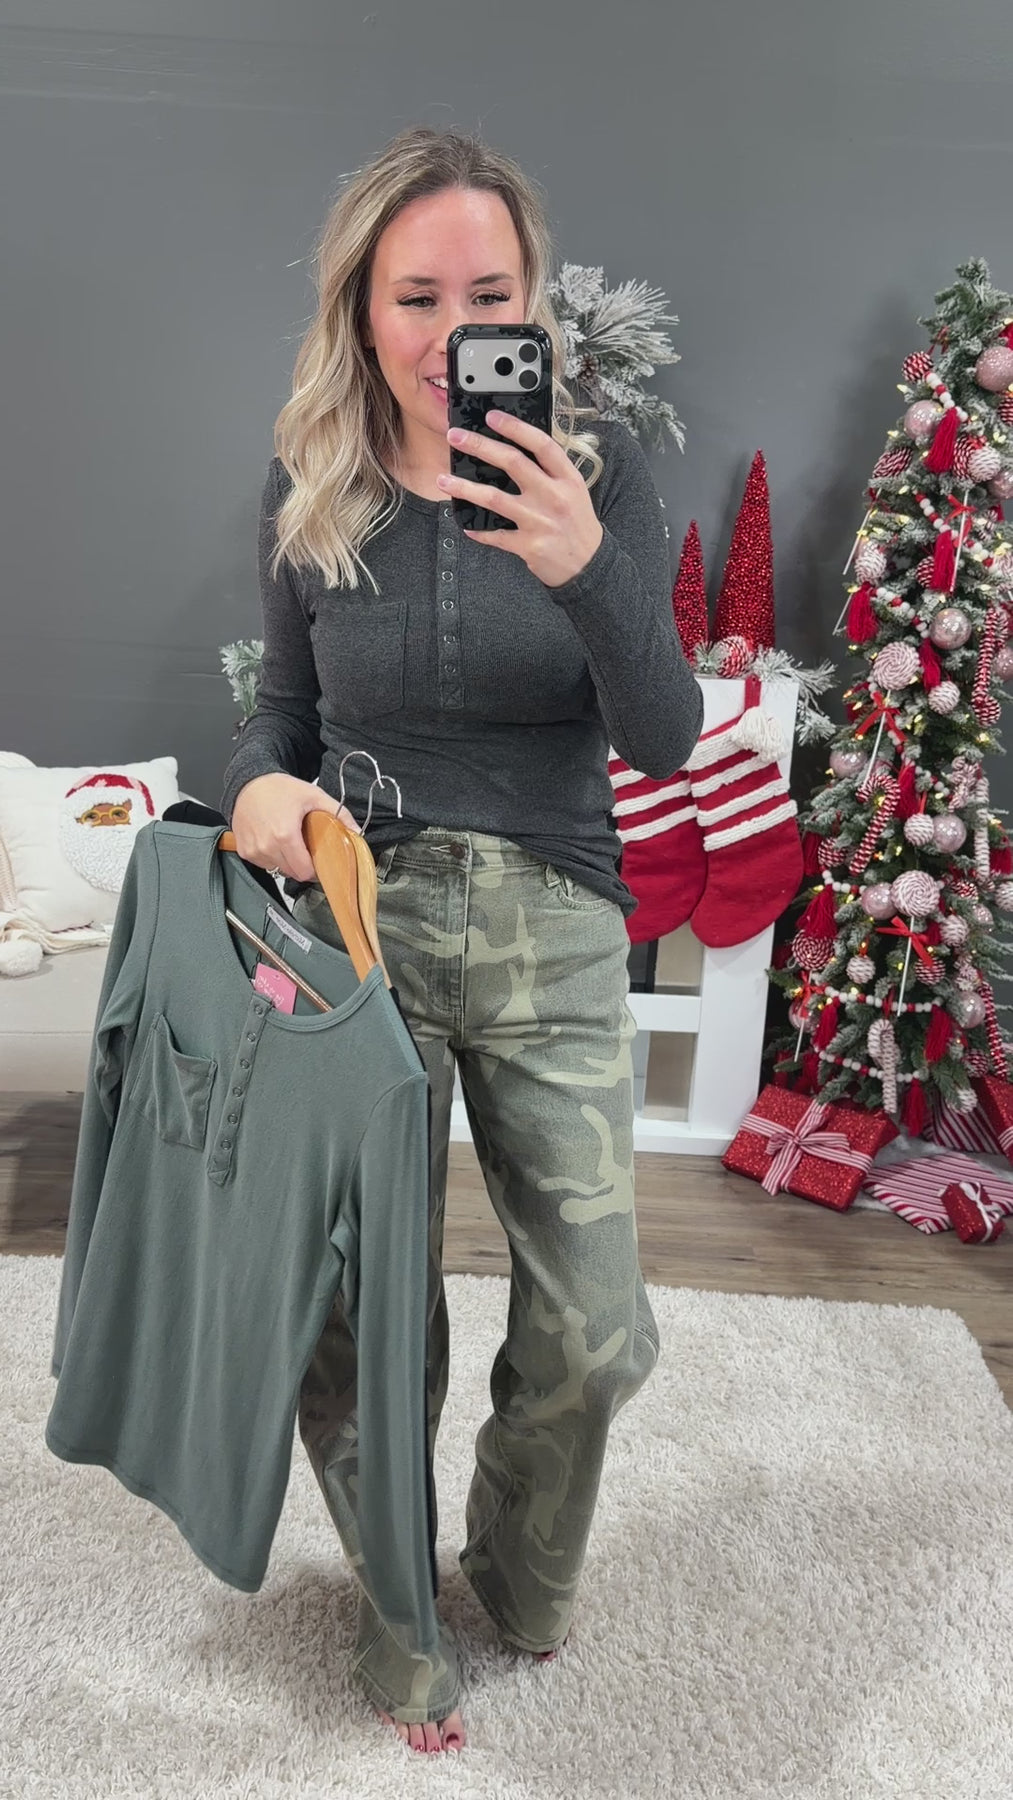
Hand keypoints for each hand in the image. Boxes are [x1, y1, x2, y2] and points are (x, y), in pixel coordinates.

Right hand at [230, 773, 361, 882]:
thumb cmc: (278, 788)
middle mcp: (266, 846)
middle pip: (292, 872)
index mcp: (284, 835)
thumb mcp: (313, 796)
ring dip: (286, 861)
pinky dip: (271, 856)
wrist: (249, 782)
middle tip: (305, 848)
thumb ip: (338, 813)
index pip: (304, 871)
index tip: (318, 861)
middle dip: (302, 864)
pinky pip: (263, 864)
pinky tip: (273, 840)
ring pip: (277, 869)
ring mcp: (253, 850)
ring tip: (288, 841)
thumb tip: (356, 831)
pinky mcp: (244, 851)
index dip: (314, 869)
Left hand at [438, 410, 603, 588]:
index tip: (491, 416)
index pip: (541, 444)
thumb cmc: (577, 523)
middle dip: (480, 446)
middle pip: (512, 463)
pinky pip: (496, 535)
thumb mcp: (574, 491)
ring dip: (464, 488)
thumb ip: (551, 472)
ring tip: (443, 480)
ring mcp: (540, 521)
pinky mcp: (529, 545)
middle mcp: (554, 497)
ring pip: (494, 498)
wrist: (589, 565)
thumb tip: (514, 450)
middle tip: (455, 436)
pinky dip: (479, 531)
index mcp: (568, 479)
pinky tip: (466, 525)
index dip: (515, 427)